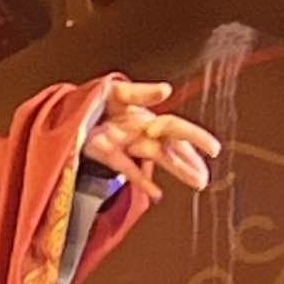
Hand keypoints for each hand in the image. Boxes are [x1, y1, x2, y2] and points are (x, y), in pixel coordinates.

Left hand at [77, 73, 217, 207]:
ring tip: (198, 183)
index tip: (213, 149)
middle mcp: (142, 133)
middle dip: (190, 161)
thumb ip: (141, 93)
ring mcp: (128, 146)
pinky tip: (156, 194)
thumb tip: (167, 89)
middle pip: (171, 147)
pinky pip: (129, 170)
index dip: (195, 137)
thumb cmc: (96, 99)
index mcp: (147, 117)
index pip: (176, 127)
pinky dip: (142, 181)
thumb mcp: (117, 91)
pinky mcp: (110, 156)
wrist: (71, 111)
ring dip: (178, 170)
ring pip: (157, 158)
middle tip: (205, 177)